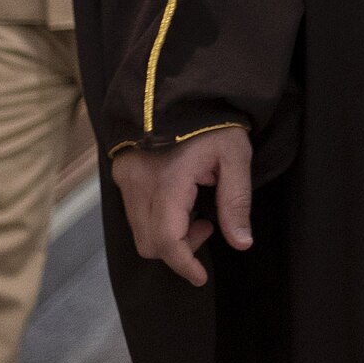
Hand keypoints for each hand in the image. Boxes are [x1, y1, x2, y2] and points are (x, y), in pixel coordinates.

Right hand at [110, 126, 253, 285]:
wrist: (185, 86)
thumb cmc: (216, 120)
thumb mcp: (235, 157)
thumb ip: (236, 202)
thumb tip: (241, 243)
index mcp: (167, 180)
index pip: (165, 240)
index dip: (183, 264)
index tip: (200, 276)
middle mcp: (137, 183)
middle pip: (148, 242)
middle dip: (178, 249)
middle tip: (208, 225)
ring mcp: (125, 178)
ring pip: (138, 230)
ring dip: (167, 234)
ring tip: (197, 210)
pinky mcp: (121, 172)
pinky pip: (134, 213)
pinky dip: (156, 220)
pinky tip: (181, 201)